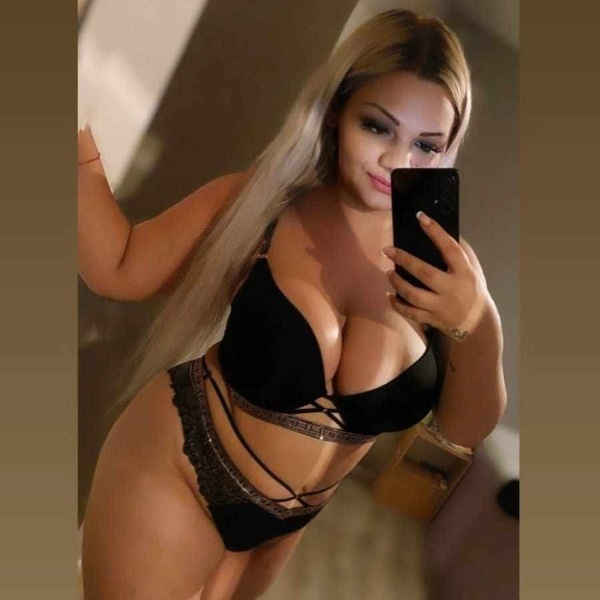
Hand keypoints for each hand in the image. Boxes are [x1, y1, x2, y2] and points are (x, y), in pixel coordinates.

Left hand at [381, 211, 488, 341]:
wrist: (477, 321)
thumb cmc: (470, 287)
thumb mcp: (471, 268)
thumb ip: (458, 252)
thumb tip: (437, 231)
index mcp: (464, 272)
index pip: (450, 249)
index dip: (436, 232)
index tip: (421, 217)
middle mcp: (452, 290)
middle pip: (425, 273)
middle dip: (404, 260)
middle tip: (387, 250)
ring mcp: (441, 307)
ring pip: (414, 295)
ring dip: (397, 283)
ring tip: (389, 272)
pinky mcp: (432, 319)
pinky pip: (410, 313)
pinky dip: (397, 304)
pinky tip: (389, 294)